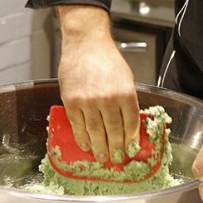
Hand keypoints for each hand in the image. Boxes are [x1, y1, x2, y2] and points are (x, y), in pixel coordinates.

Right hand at [56, 5, 140, 163]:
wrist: (86, 43)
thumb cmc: (107, 59)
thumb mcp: (126, 78)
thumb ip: (127, 100)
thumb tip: (128, 123)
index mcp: (125, 93)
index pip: (130, 124)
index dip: (131, 140)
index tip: (130, 149)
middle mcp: (107, 99)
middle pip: (113, 132)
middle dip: (116, 149)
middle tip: (117, 159)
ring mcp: (88, 101)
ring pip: (95, 132)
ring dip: (99, 148)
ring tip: (102, 157)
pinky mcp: (72, 101)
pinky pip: (78, 125)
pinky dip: (82, 138)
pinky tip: (86, 145)